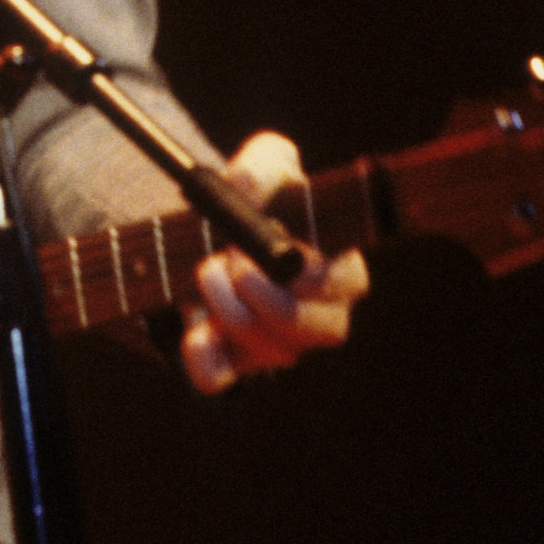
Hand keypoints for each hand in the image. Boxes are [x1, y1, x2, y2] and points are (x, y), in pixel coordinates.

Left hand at [179, 130, 369, 391]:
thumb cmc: (255, 199)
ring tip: (208, 270)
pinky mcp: (233, 363)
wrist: (205, 231)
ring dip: (230, 308)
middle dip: (269, 295)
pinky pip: (218, 377)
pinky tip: (195, 324)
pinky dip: (201, 354)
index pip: (349, 285)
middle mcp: (318, 315)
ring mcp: (278, 346)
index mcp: (338, 268)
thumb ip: (261, 166)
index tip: (285, 254)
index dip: (317, 276)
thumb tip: (244, 186)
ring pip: (272, 352)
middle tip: (233, 260)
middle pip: (318, 329)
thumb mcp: (262, 166)